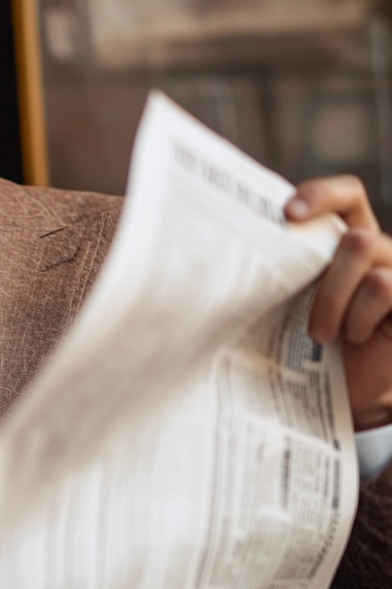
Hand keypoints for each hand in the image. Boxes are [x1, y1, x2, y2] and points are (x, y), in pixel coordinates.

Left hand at [285, 175, 391, 429]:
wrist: (348, 393)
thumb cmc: (310, 346)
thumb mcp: (288, 306)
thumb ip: (276, 277)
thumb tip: (214, 262)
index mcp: (344, 242)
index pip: (346, 197)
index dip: (321, 195)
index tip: (287, 213)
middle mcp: (376, 252)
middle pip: (355, 232)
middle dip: (324, 274)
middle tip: (296, 300)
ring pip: (367, 252)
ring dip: (335, 297)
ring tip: (321, 335)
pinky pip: (385, 286)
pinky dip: (360, 314)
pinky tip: (352, 337)